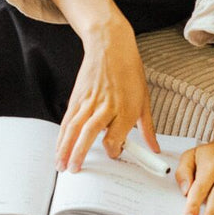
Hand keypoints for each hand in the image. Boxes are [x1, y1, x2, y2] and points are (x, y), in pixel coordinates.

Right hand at [55, 18, 158, 172]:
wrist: (110, 45)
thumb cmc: (129, 71)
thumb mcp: (144, 99)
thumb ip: (147, 128)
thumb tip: (154, 148)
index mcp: (126, 107)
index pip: (117, 135)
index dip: (114, 149)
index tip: (113, 154)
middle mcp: (106, 104)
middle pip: (90, 132)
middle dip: (80, 153)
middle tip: (75, 170)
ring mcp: (88, 100)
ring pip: (74, 127)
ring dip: (65, 148)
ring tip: (61, 165)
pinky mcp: (77, 97)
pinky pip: (68, 119)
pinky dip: (62, 135)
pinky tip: (59, 147)